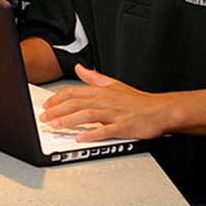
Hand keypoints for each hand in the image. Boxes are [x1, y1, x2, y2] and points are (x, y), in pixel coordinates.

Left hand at [39, 64, 174, 140]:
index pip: (73, 93)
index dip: (57, 99)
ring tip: (56, 126)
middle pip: (76, 104)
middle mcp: (105, 101)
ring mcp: (114, 114)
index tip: (46, 106)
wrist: (161, 110)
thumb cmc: (138, 101)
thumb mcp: (114, 84)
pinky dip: (92, 134)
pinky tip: (80, 137)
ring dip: (69, 121)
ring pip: (87, 115)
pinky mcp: (123, 127)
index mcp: (101, 92)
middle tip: (44, 118)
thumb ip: (94, 78)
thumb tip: (79, 68)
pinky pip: (105, 130)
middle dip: (57, 111)